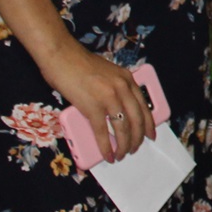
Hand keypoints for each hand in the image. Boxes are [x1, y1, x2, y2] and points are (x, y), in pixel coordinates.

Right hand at [39, 39, 155, 162]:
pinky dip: (106, 147)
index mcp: (127, 79)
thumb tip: (116, 111)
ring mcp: (108, 98)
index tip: (150, 135)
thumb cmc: (78, 64)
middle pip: (137, 120)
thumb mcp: (107, 73)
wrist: (61, 56)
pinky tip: (108, 154)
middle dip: (137, 139)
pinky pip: (103, 132)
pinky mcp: (92, 107)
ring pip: (123, 129)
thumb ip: (115, 89)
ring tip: (121, 155)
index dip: (148, 124)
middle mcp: (122, 88)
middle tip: (133, 149)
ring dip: (123, 146)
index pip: (144, 106)